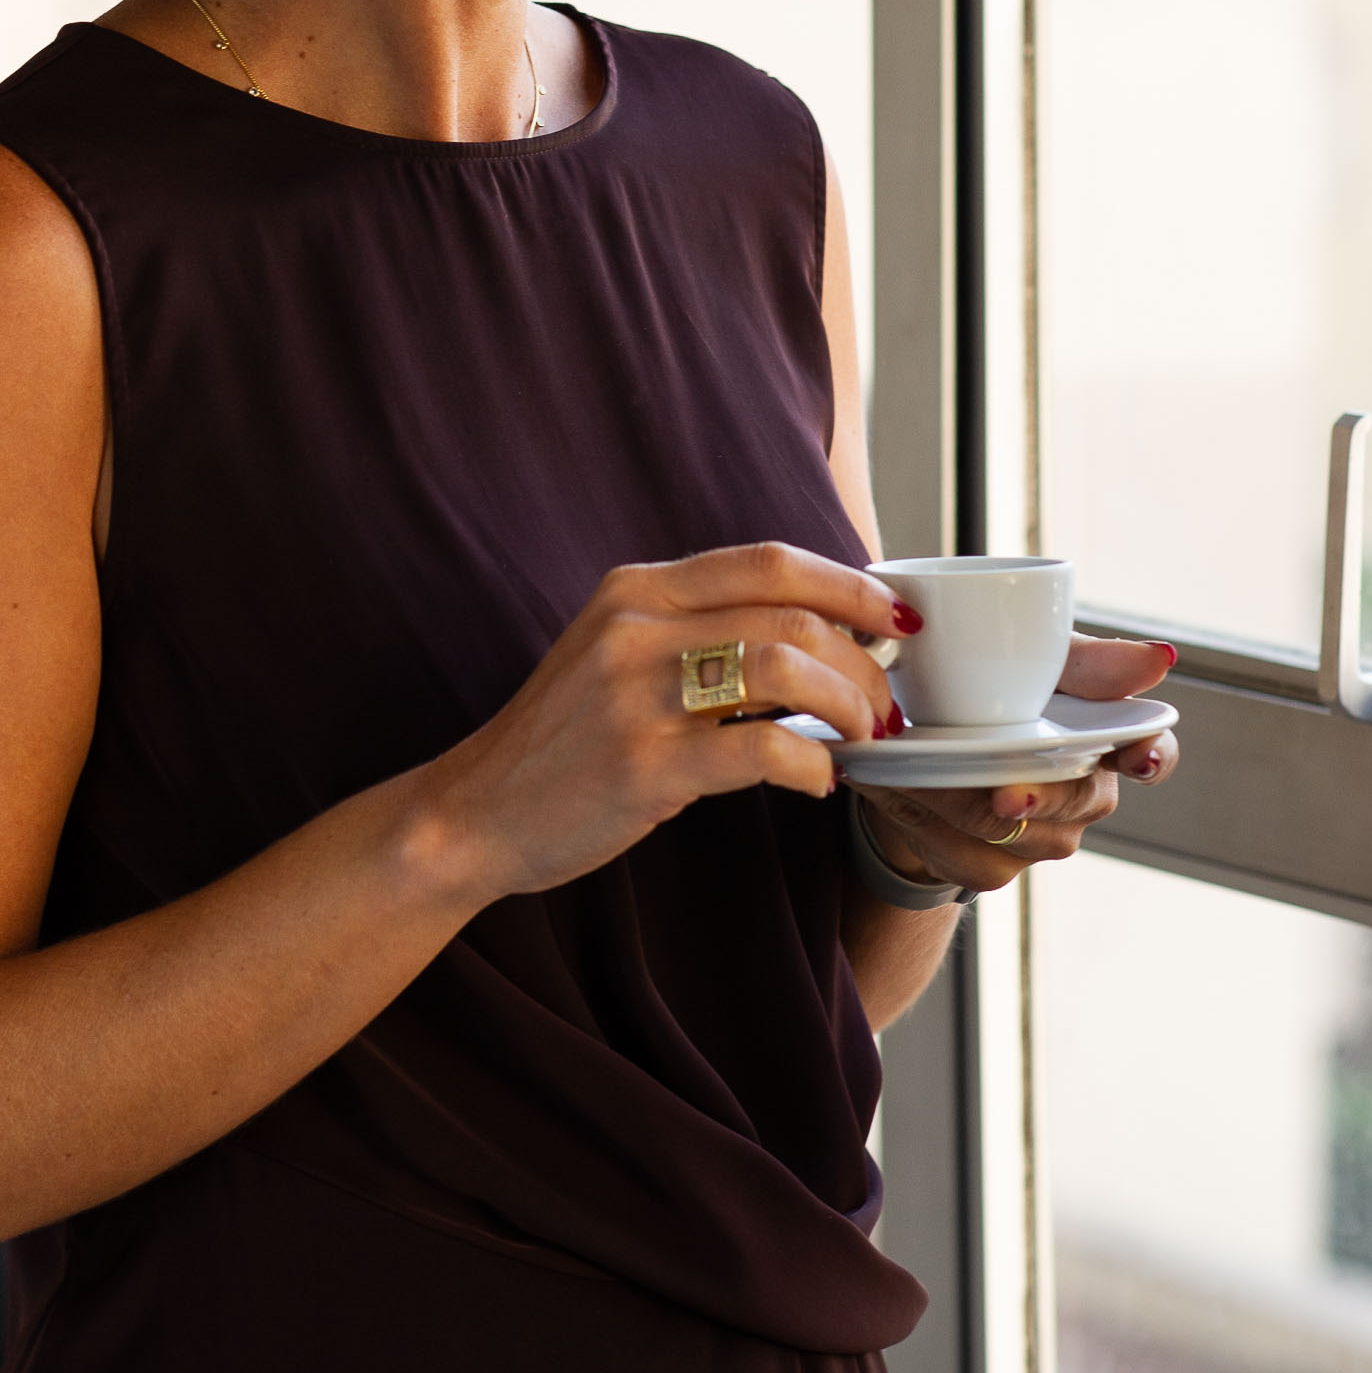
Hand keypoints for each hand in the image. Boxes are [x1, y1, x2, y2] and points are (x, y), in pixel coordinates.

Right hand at [425, 542, 906, 903]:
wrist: (473, 812)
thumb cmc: (564, 741)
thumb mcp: (616, 654)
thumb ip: (695, 628)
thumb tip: (815, 631)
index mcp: (636, 588)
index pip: (769, 560)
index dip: (849, 582)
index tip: (897, 615)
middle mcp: (635, 627)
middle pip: (791, 615)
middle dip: (864, 660)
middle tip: (888, 704)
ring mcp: (636, 694)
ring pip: (786, 670)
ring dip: (849, 706)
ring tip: (864, 739)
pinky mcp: (643, 765)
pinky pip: (762, 749)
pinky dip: (812, 765)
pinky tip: (819, 781)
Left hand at [857, 632, 1179, 896]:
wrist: (918, 737)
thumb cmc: (997, 684)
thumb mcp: (1035, 658)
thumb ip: (1091, 660)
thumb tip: (1161, 658)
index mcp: (1105, 738)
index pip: (1154, 752)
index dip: (1152, 756)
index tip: (1136, 757)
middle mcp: (1085, 795)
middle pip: (1075, 804)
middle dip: (1039, 797)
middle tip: (1003, 793)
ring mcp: (1041, 838)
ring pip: (1010, 834)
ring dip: (958, 800)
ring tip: (915, 765)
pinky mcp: (992, 866)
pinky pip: (961, 857)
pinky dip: (921, 819)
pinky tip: (895, 786)